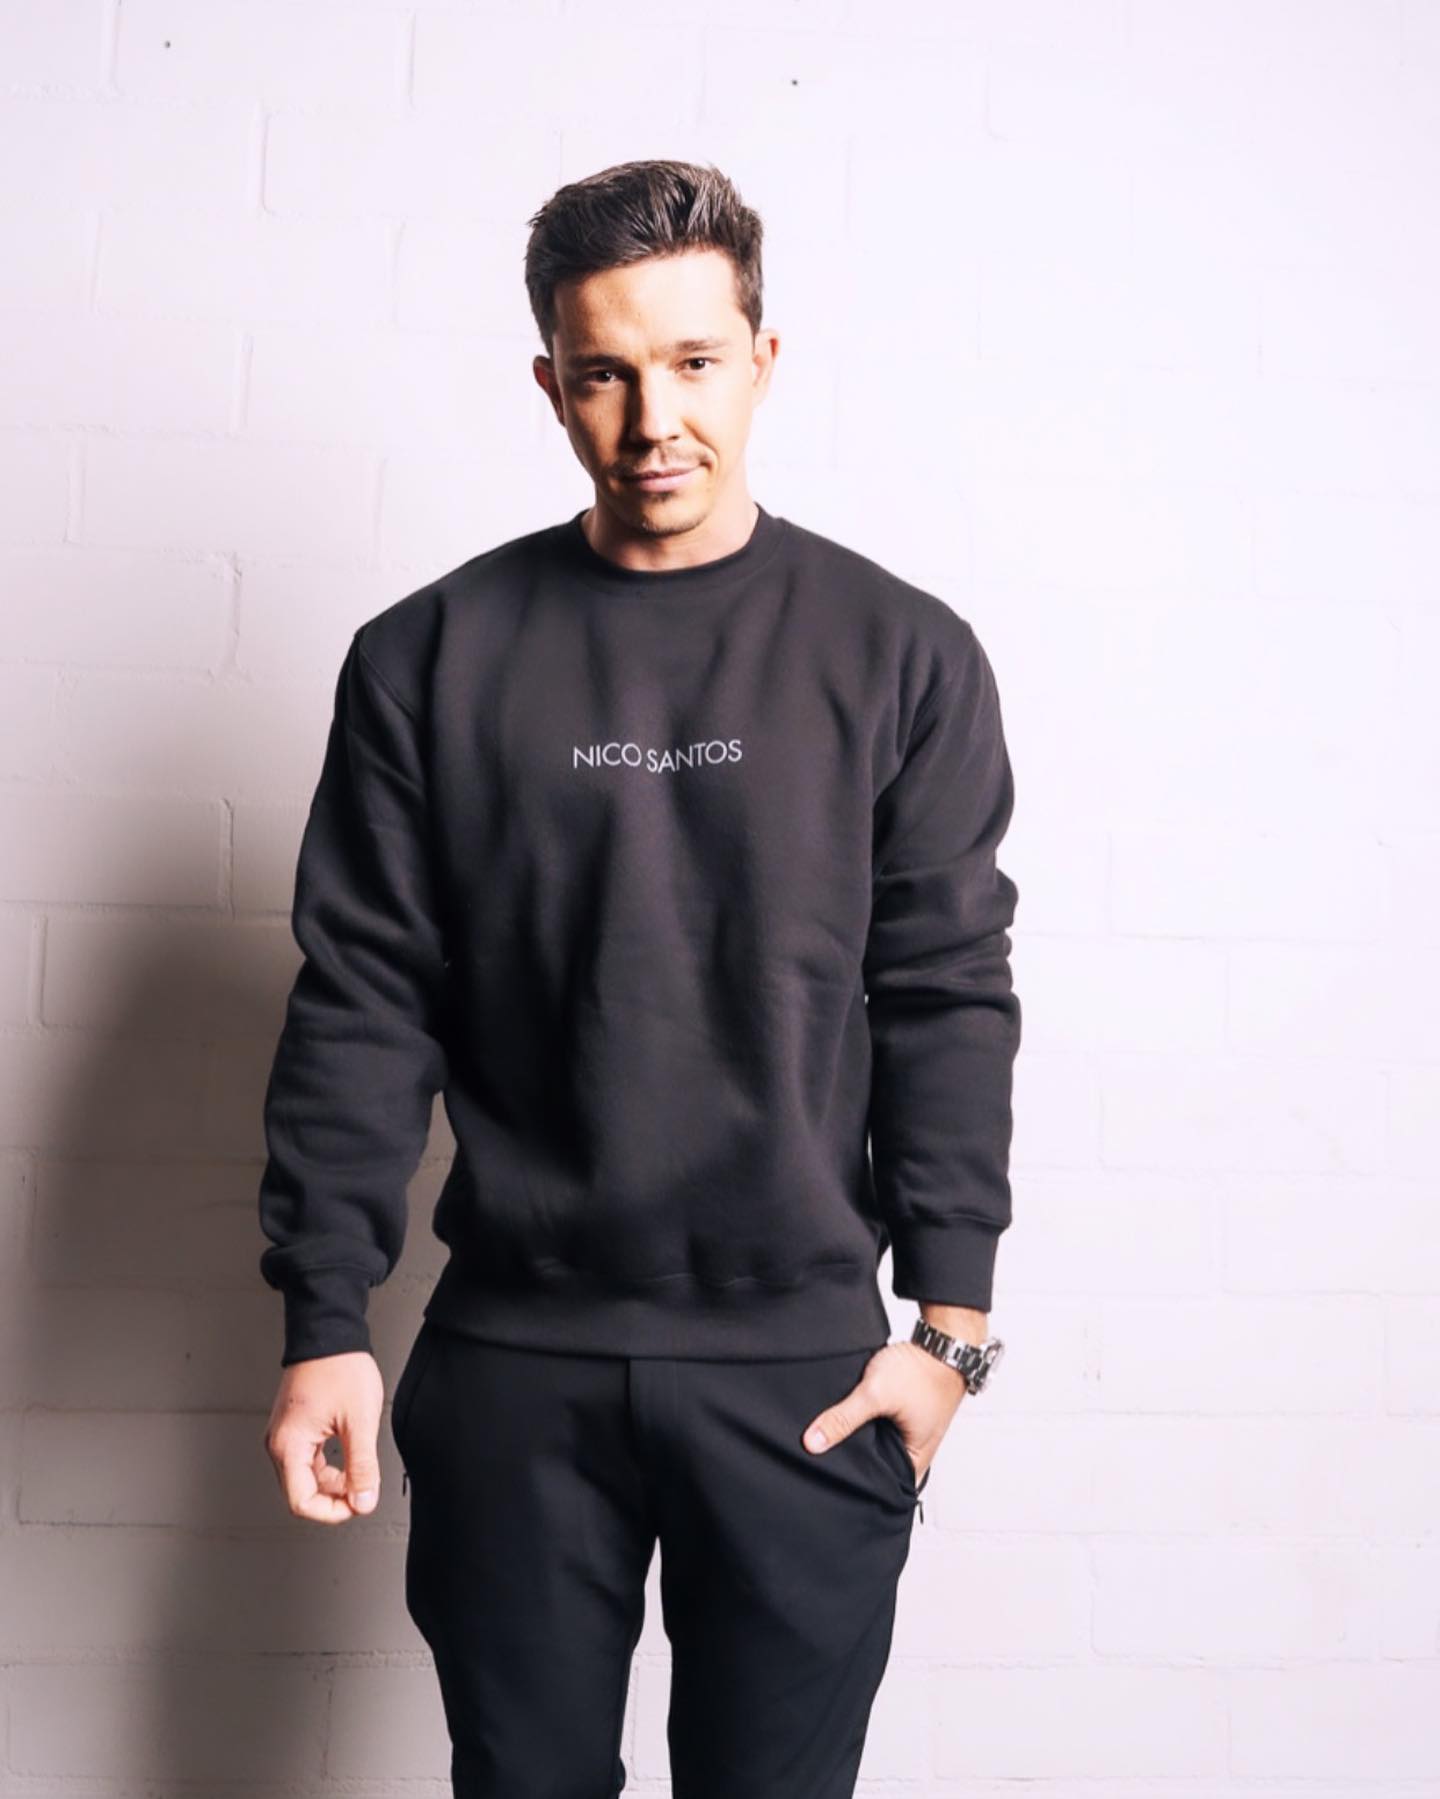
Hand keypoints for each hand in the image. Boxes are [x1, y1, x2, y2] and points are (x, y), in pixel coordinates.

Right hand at [262, 1350, 385, 1523]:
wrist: (330, 1332)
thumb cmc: (340, 1366)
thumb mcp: (360, 1420)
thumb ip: (362, 1465)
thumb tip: (364, 1500)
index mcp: (289, 1444)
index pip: (302, 1502)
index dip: (332, 1511)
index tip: (358, 1503)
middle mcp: (280, 1442)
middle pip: (300, 1493)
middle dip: (333, 1498)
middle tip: (363, 1490)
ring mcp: (284, 1434)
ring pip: (304, 1478)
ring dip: (332, 1484)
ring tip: (359, 1473)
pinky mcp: (294, 1427)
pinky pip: (307, 1461)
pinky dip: (327, 1468)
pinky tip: (348, 1460)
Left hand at [800, 1339, 968, 1486]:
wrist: (940, 1343)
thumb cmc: (923, 1371)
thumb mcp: (876, 1394)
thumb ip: (844, 1418)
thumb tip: (813, 1442)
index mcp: (913, 1462)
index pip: (878, 1488)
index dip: (852, 1482)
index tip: (826, 1474)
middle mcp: (912, 1453)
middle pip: (872, 1466)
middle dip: (850, 1458)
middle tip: (822, 1452)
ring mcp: (907, 1435)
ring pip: (872, 1445)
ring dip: (857, 1437)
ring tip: (835, 1431)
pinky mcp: (900, 1418)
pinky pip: (876, 1427)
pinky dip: (863, 1421)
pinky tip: (849, 1413)